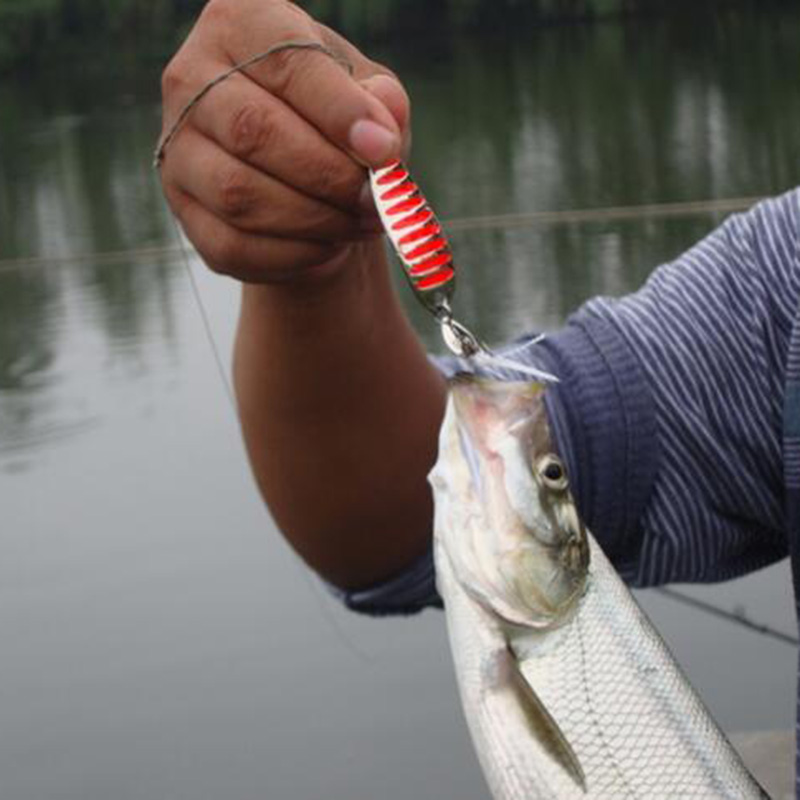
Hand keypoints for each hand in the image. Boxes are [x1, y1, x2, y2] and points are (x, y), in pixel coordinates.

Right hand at [157, 0, 409, 282]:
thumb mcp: (368, 93)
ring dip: (314, 220)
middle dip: (328, 175)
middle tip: (374, 199)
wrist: (301, 171)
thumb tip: (382, 130)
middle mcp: (191, 79)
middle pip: (255, 132)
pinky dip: (293, 255)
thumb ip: (381, 102)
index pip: (287, 64)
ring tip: (359, 223)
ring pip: (240, 195)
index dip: (340, 113)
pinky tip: (329, 246)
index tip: (384, 151)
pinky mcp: (184, 210)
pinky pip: (233, 245)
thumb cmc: (335, 120)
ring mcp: (178, 149)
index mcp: (240, 24)